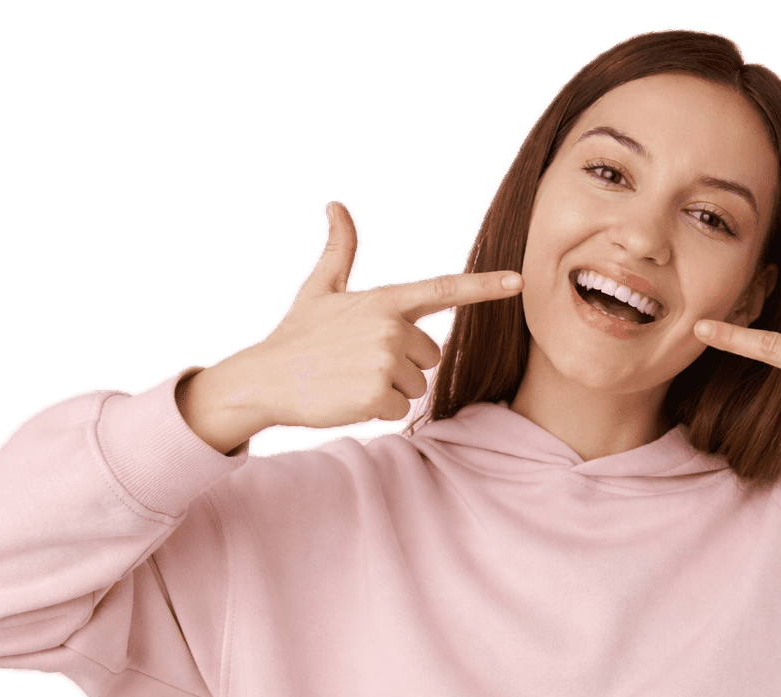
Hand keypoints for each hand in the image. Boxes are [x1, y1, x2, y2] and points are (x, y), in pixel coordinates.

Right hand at [178, 200, 522, 452]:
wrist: (263, 379)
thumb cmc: (297, 334)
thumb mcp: (319, 288)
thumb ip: (340, 249)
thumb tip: (334, 204)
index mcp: (384, 300)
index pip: (442, 289)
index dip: (483, 285)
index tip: (517, 280)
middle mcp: (389, 326)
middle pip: (431, 354)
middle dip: (403, 363)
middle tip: (359, 360)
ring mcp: (385, 361)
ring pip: (417, 385)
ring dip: (389, 388)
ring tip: (351, 377)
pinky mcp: (377, 394)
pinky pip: (400, 409)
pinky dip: (377, 410)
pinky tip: (348, 397)